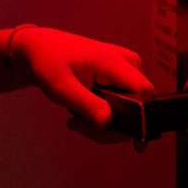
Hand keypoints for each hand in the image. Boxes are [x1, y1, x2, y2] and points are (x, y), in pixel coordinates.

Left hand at [11, 26, 156, 139]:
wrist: (43, 48)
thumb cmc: (50, 62)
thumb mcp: (63, 88)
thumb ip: (87, 105)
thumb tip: (108, 122)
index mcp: (115, 62)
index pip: (145, 93)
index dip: (141, 118)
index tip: (127, 138)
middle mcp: (128, 63)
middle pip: (138, 106)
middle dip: (111, 126)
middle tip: (79, 126)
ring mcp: (127, 69)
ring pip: (131, 108)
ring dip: (105, 122)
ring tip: (77, 119)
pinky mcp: (122, 76)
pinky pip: (124, 103)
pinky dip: (105, 114)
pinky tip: (84, 112)